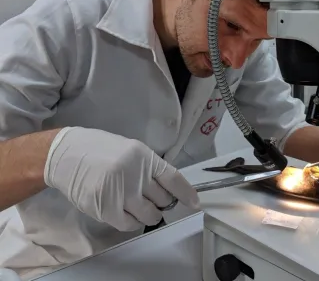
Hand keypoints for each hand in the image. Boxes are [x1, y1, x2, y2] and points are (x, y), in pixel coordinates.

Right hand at [44, 127, 199, 230]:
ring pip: (150, 215)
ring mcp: (121, 193)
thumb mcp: (130, 150)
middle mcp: (135, 174)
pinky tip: (125, 211)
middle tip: (152, 198)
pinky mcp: (107, 209)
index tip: (194, 202)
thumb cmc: (100, 150)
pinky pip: (130, 224)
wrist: (67, 155)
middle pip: (163, 199)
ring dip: (149, 214)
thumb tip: (168, 189)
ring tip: (137, 205)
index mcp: (143, 156)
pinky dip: (132, 221)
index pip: (173, 178)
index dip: (186, 192)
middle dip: (162, 202)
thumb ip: (149, 167)